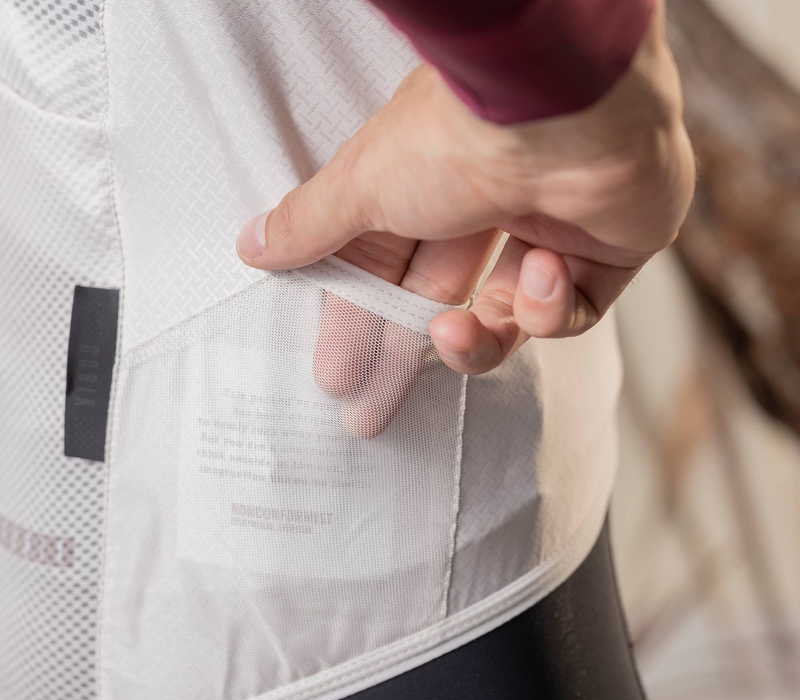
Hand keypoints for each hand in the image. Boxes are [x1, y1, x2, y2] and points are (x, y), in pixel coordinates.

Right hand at [236, 2, 693, 427]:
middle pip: (439, 304)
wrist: (565, 106)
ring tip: (457, 334)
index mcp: (428, 188)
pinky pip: (572, 310)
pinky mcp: (603, 249)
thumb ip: (313, 226)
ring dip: (477, 340)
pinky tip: (543, 269)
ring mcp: (546, 228)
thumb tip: (253, 245)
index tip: (339, 375)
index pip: (383, 273)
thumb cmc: (459, 134)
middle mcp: (485, 207)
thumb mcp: (363, 185)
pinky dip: (550, 307)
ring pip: (504, 319)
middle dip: (408, 355)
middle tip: (372, 411)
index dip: (360, 325)